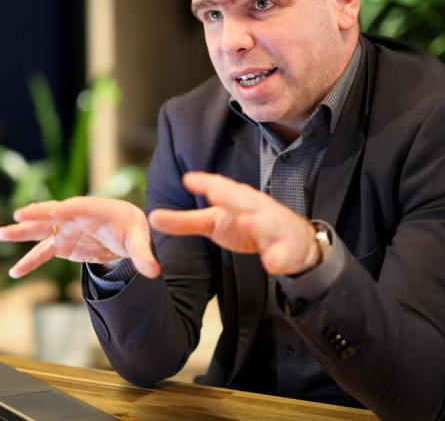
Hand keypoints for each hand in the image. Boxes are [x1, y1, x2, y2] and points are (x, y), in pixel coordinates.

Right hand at [0, 197, 160, 278]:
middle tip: (19, 214)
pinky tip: (14, 273)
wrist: (125, 232)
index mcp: (96, 208)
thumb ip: (143, 255)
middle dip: (37, 213)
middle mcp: (75, 216)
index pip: (80, 206)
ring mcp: (66, 230)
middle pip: (53, 213)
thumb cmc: (133, 227)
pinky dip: (29, 263)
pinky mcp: (62, 245)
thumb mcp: (141, 239)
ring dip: (21, 232)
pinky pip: (42, 253)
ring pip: (41, 231)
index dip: (67, 208)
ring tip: (0, 234)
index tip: (53, 210)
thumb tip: (154, 273)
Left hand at [148, 172, 319, 274]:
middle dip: (230, 195)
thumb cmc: (248, 225)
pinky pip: (283, 254)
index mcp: (236, 199)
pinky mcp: (287, 249)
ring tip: (247, 223)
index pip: (220, 187)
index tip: (189, 179)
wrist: (293, 242)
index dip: (206, 182)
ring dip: (258, 223)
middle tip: (213, 191)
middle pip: (243, 199)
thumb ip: (184, 222)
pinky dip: (278, 257)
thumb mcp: (214, 222)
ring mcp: (274, 227)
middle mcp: (256, 208)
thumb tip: (151, 218)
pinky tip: (271, 263)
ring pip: (267, 223)